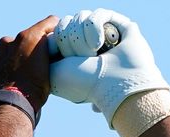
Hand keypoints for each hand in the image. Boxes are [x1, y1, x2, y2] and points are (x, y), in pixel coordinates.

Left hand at [0, 15, 58, 112]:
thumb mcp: (50, 69)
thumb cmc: (33, 92)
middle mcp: (6, 42)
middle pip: (16, 44)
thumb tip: (47, 46)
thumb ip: (47, 52)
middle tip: (25, 71)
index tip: (47, 45)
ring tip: (10, 80)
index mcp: (27, 38)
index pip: (43, 27)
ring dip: (3, 63)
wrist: (10, 109)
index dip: (46, 35)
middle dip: (20, 54)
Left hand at [49, 9, 169, 125]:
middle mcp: (90, 44)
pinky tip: (99, 43)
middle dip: (71, 40)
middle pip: (69, 22)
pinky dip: (95, 26)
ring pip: (83, 17)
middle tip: (82, 59)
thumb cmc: (80, 83)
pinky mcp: (123, 27)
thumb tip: (53, 35)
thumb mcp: (52, 70)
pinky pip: (100, 14)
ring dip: (83, 37)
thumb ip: (46, 51)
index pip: (59, 30)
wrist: (109, 87)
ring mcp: (107, 35)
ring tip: (93, 55)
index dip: (59, 41)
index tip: (64, 59)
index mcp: (74, 54)